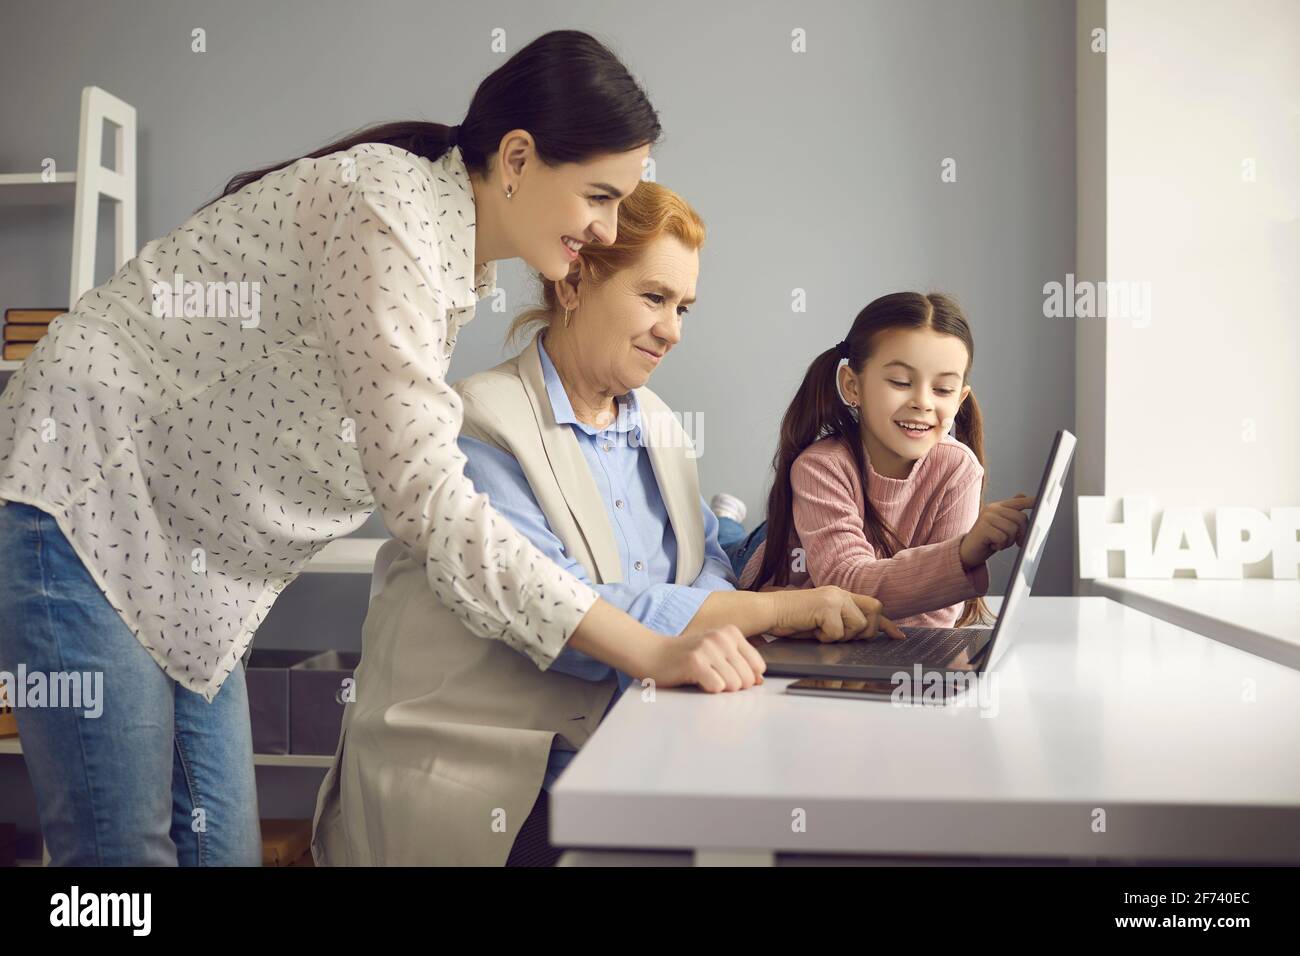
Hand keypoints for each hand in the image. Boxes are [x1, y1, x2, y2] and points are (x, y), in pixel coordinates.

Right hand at [641, 625, 766, 692]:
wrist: (650, 652)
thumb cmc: (684, 656)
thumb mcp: (716, 654)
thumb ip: (739, 664)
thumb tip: (759, 681)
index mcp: (730, 633)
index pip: (758, 666)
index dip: (746, 678)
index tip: (729, 675)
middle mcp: (721, 637)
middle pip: (748, 679)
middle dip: (733, 686)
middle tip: (713, 678)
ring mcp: (708, 648)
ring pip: (734, 685)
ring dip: (719, 688)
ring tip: (704, 678)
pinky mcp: (695, 662)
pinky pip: (717, 687)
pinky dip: (707, 689)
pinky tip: (695, 680)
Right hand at [768, 586, 904, 642]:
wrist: (769, 611)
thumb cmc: (791, 620)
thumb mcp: (822, 621)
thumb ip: (841, 622)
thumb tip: (859, 636)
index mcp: (840, 595)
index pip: (872, 606)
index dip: (886, 624)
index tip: (898, 636)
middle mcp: (841, 592)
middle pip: (875, 611)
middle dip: (865, 630)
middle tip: (843, 636)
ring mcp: (834, 598)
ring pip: (858, 625)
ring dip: (841, 635)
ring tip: (821, 631)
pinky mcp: (826, 606)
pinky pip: (837, 632)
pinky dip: (825, 638)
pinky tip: (811, 630)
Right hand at [960, 493, 1034, 569]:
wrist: (968, 551)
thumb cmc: (986, 539)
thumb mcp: (1000, 524)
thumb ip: (1011, 511)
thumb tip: (1023, 495)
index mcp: (998, 507)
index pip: (1018, 502)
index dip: (1030, 501)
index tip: (1041, 500)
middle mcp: (992, 509)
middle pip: (1021, 518)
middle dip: (1021, 533)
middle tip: (1013, 541)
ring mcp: (987, 517)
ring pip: (1013, 529)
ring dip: (1008, 541)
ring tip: (998, 542)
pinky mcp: (983, 528)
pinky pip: (1003, 538)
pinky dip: (1000, 545)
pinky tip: (992, 544)